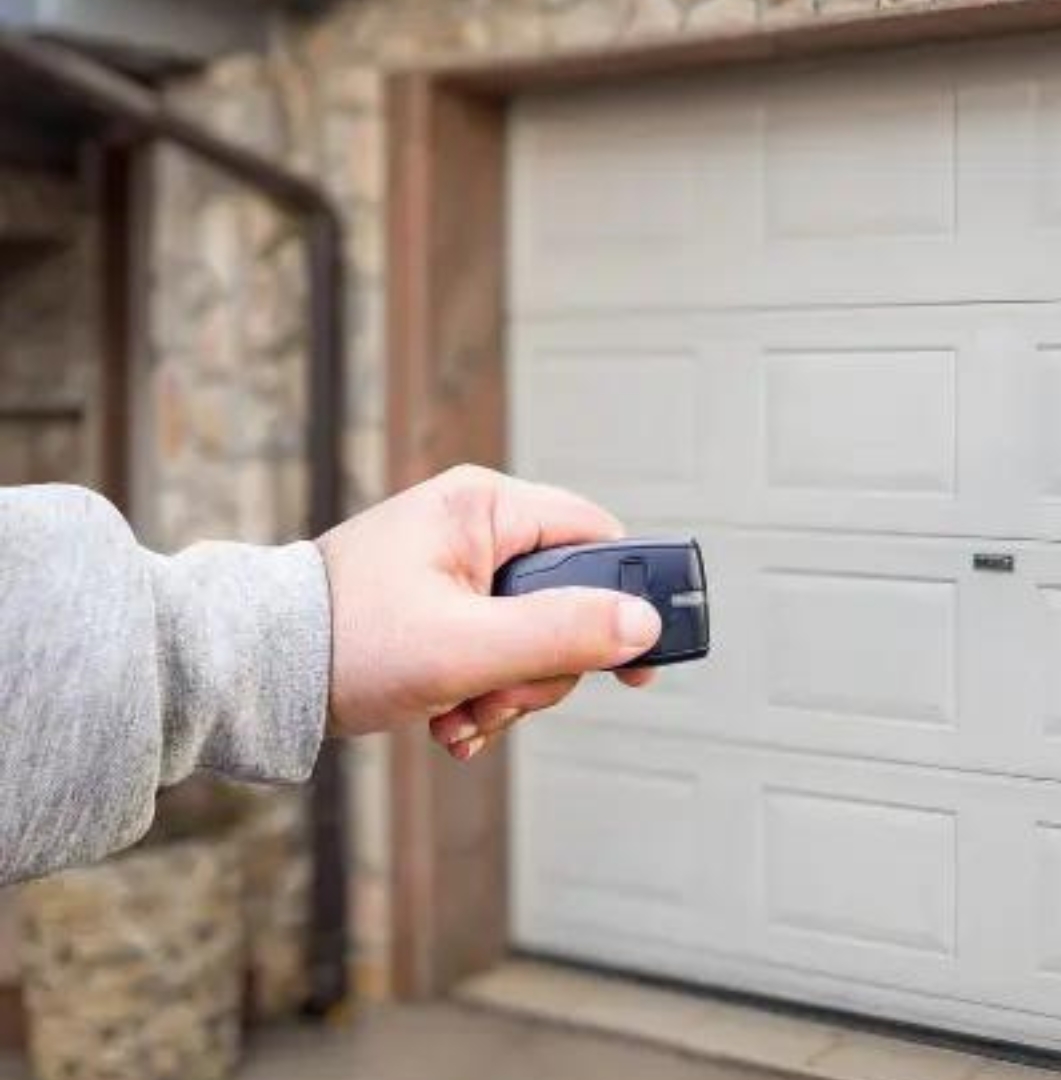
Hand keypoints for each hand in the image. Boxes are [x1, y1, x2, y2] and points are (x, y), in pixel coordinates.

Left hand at [316, 465, 659, 759]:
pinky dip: (482, 696)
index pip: (597, 538)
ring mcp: (456, 571)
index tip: (639, 658)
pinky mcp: (440, 610)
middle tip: (501, 695)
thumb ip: (562, 632)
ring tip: (463, 713)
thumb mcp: (467, 645)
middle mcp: (475, 528)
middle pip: (569, 602)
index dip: (627, 599)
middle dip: (544, 667)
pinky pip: (497, 655)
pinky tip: (449, 719)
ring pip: (535, 639)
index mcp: (485, 506)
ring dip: (509, 693)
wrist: (251, 675)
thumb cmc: (341, 641)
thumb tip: (643, 625)